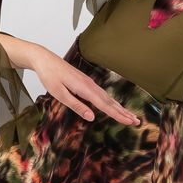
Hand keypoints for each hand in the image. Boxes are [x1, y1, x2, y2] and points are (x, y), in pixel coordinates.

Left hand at [0, 34, 139, 124]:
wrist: (45, 59)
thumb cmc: (50, 76)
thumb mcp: (59, 94)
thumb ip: (76, 106)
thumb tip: (92, 117)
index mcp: (85, 89)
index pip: (105, 105)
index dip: (118, 115)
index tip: (130, 122)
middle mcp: (90, 85)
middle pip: (110, 102)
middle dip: (124, 112)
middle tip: (136, 122)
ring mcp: (89, 83)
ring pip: (107, 98)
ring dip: (119, 107)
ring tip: (130, 116)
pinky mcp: (86, 82)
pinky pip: (102, 94)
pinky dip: (110, 102)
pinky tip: (114, 106)